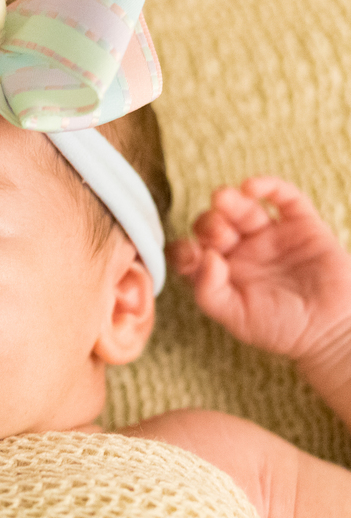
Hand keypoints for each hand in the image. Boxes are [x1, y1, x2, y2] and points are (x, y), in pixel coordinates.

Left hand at [170, 176, 350, 362]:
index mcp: (219, 273)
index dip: (184, 249)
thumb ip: (209, 291)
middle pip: (213, 225)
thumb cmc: (282, 329)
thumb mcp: (236, 318)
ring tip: (224, 199)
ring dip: (229, 201)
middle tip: (218, 233)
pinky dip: (268, 186)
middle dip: (209, 224)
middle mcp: (241, 251)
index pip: (191, 252)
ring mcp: (271, 236)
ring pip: (243, 208)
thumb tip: (202, 256)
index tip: (191, 253)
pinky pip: (284, 198)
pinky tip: (252, 187)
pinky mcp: (302, 225)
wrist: (332, 330)